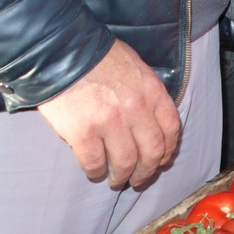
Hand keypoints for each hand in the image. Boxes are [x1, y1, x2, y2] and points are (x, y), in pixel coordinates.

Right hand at [36, 40, 183, 187]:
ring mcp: (110, 122)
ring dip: (122, 176)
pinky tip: (94, 172)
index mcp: (151, 91)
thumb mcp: (135, 66)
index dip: (168, 150)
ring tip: (116, 181)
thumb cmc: (98, 57)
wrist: (62, 53)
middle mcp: (136, 109)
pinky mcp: (83, 132)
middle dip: (147, 171)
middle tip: (138, 179)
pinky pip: (95, 163)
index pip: (170, 128)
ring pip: (125, 162)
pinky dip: (96, 172)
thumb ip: (145, 92)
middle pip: (152, 151)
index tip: (161, 160)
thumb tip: (149, 116)